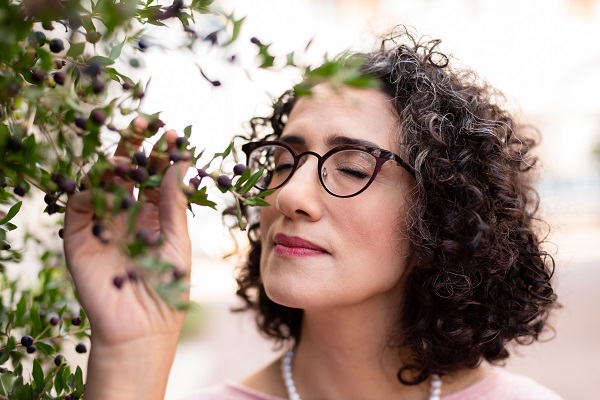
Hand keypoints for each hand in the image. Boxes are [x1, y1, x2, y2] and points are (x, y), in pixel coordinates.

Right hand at [63, 125, 190, 398]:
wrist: (142, 329)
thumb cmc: (168, 290)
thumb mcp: (178, 243)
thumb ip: (175, 206)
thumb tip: (180, 166)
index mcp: (155, 216)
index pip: (156, 177)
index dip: (163, 155)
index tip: (174, 134)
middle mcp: (128, 215)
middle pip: (128, 173)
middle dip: (134, 147)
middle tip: (143, 122)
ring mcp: (103, 225)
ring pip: (102, 184)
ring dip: (112, 165)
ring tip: (128, 157)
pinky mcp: (80, 239)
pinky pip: (79, 207)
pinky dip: (89, 189)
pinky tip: (105, 179)